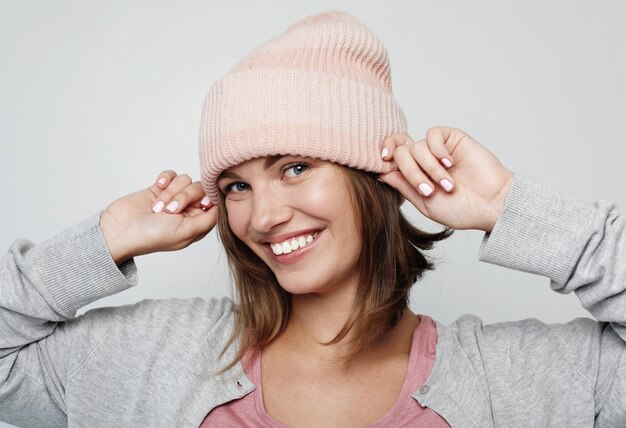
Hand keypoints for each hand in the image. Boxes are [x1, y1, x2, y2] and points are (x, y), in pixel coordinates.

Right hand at [99, 171, 217, 263]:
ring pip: (185, 180)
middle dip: (184, 197)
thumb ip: (208, 219)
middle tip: (170, 211)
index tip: (202, 204)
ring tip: (157, 207)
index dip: (210, 199)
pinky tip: (156, 188)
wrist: (120, 230)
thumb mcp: (187, 232)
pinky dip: (165, 179)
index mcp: (197, 223)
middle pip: (200, 189)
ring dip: (171, 192)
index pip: (214, 203)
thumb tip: (222, 206)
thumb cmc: (152, 236)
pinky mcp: (159, 189)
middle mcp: (187, 210)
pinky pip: (171, 175)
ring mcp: (173, 198)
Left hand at [378, 127, 513, 231]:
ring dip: (430, 168)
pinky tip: (449, 163)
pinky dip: (437, 149)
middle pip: (401, 151)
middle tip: (428, 190)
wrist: (491, 205)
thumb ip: (403, 186)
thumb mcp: (425, 203)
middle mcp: (423, 160)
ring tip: (448, 185)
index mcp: (413, 174)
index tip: (383, 161)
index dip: (383, 154)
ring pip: (417, 147)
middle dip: (411, 172)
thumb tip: (379, 172)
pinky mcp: (453, 139)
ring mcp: (437, 149)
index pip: (391, 156)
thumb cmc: (461, 210)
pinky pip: (433, 134)